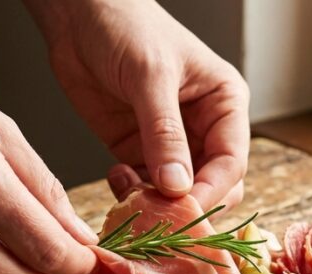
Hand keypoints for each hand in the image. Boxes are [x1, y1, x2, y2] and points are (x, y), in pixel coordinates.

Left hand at [31, 0, 250, 209]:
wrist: (79, 16)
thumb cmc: (127, 27)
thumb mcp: (150, 77)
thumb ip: (164, 133)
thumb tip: (178, 187)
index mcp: (225, 105)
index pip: (232, 163)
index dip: (212, 192)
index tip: (185, 210)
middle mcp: (205, 129)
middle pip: (213, 188)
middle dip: (188, 206)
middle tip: (159, 216)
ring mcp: (172, 144)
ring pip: (179, 195)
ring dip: (157, 206)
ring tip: (132, 196)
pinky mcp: (139, 152)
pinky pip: (146, 189)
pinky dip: (133, 195)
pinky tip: (116, 178)